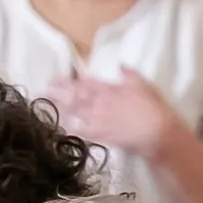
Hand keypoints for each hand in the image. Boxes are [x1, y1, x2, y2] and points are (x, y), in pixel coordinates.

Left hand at [45, 67, 179, 157]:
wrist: (158, 132)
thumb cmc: (154, 107)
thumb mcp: (143, 85)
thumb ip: (130, 75)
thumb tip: (121, 65)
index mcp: (110, 89)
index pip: (84, 84)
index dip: (67, 82)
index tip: (53, 79)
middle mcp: (101, 103)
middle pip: (75, 97)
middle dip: (58, 94)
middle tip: (43, 91)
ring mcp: (100, 120)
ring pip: (75, 113)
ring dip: (60, 109)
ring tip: (46, 106)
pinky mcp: (103, 136)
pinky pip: (83, 133)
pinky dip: (71, 130)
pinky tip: (59, 128)